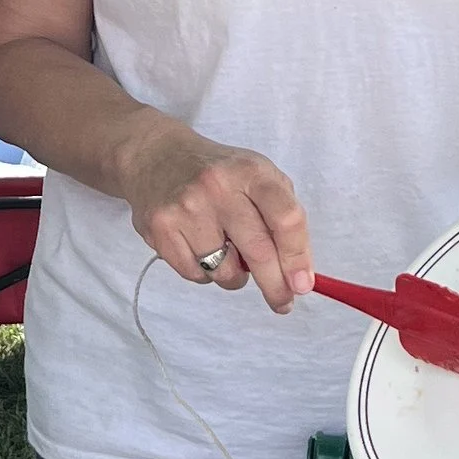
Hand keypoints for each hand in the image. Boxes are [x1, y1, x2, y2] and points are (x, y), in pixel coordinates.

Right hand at [114, 117, 312, 312]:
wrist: (156, 156)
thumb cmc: (219, 174)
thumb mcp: (257, 177)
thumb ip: (281, 217)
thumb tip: (297, 274)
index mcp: (250, 172)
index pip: (286, 218)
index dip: (298, 257)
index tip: (302, 284)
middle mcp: (218, 187)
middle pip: (258, 252)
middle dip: (275, 287)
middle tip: (282, 302)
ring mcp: (186, 209)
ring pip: (224, 272)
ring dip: (234, 276)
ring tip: (228, 255)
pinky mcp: (160, 229)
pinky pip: (195, 275)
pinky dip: (205, 273)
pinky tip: (201, 249)